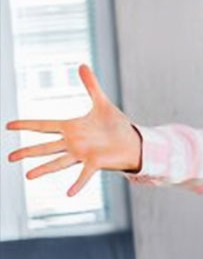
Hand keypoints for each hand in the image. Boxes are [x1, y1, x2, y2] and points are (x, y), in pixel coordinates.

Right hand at [6, 64, 141, 195]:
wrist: (134, 141)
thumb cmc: (117, 125)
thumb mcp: (102, 102)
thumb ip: (90, 85)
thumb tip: (82, 64)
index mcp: (71, 128)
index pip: (43, 126)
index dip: (25, 125)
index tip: (7, 125)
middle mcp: (73, 143)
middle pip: (44, 147)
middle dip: (27, 152)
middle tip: (9, 158)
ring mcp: (83, 154)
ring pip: (58, 162)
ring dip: (43, 169)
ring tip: (28, 176)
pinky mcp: (96, 162)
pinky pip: (84, 174)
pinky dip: (78, 183)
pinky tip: (69, 193)